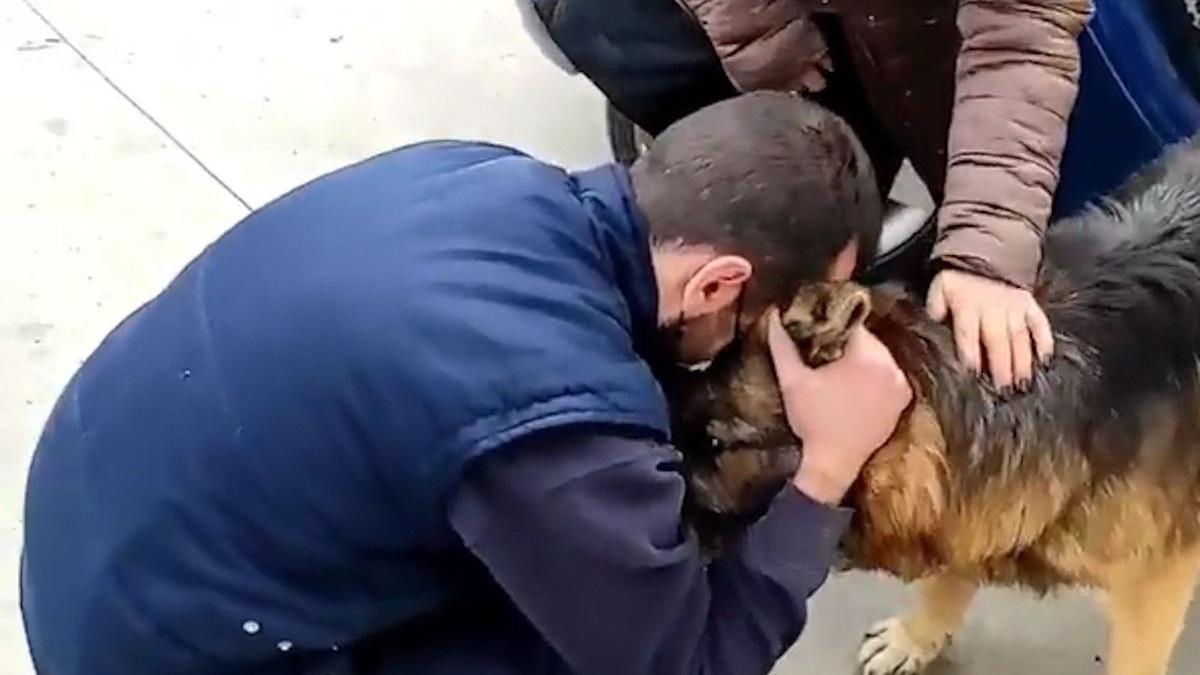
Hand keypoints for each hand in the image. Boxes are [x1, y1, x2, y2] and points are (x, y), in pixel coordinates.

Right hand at [766, 312, 912, 503]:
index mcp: (868, 357)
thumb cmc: (812, 421)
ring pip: (879, 357)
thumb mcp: (792, 381)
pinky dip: (875, 376)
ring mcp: (901, 385)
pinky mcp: (903, 401)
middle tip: (826, 351)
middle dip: (848, 343)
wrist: (833, 464)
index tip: (818, 333)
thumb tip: (774, 314)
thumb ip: (782, 344)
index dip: (832, 325)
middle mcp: (892, 367)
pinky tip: (855, 385)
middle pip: (868, 340)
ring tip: (838, 368)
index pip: (852, 325)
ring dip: (862, 359)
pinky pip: (889, 376)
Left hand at [926, 270, 1053, 389]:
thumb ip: (936, 308)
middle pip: (997, 340)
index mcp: (967, 306)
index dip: (970, 353)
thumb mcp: (940, 290)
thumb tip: (935, 324)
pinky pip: (1040, 323)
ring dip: (1022, 360)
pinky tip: (1045, 359)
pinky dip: (1044, 340)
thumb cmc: (959, 282)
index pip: (968, 333)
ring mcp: (1013, 306)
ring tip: (1023, 382)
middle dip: (1000, 365)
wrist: (985, 254)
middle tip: (1003, 388)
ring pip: (1019, 336)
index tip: (973, 373)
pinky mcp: (1030, 304)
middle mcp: (992, 307)